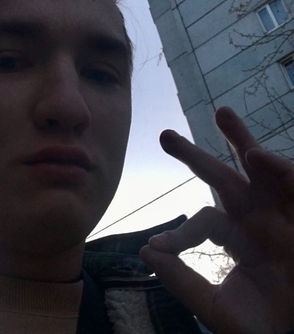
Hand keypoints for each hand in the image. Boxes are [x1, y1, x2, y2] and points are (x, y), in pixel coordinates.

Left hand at [140, 106, 293, 333]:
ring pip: (261, 167)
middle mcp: (256, 216)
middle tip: (164, 136)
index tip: (158, 245)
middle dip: (195, 155)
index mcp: (235, 234)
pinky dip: (281, 169)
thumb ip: (182, 282)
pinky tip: (258, 156)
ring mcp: (281, 213)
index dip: (179, 234)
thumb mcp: (216, 306)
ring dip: (242, 139)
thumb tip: (146, 252)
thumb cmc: (263, 322)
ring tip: (221, 113)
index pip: (202, 221)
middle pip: (222, 177)